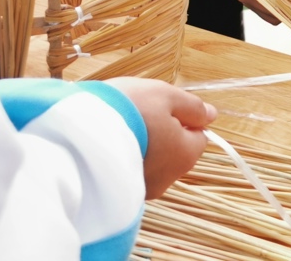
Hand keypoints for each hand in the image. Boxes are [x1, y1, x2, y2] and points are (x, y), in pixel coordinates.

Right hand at [107, 77, 216, 199]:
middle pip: (174, 152)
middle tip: (138, 116)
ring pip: (151, 163)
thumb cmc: (129, 110)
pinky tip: (108, 144)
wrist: (79, 136)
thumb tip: (210, 115)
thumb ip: (192, 107)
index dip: (184, 120)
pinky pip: (128, 172)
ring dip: (141, 147)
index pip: (198, 137)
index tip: (163, 108)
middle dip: (162, 134)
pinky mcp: (118, 194)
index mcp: (185, 154)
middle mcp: (167, 178)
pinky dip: (123, 158)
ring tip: (119, 129)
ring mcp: (141, 190)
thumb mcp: (166, 96)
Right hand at [238, 0, 289, 23]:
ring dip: (283, 11)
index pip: (273, 6)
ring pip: (269, 15)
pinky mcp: (250, 0)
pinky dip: (278, 8)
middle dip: (288, 11)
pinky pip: (267, 10)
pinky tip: (287, 0)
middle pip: (271, 15)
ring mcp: (246, 0)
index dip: (290, 8)